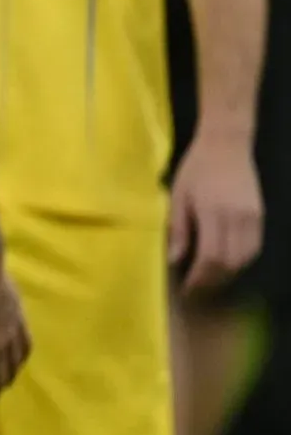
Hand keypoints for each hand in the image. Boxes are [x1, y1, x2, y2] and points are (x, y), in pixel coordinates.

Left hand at [171, 132, 263, 294]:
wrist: (226, 145)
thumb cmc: (195, 168)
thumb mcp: (178, 196)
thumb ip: (178, 229)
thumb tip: (174, 260)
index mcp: (213, 212)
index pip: (210, 258)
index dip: (199, 279)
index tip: (186, 289)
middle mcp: (238, 218)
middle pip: (230, 263)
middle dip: (212, 281)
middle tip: (194, 289)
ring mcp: (253, 218)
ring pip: (245, 258)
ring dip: (227, 274)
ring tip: (207, 280)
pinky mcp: (260, 216)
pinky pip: (254, 248)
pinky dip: (240, 261)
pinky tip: (224, 264)